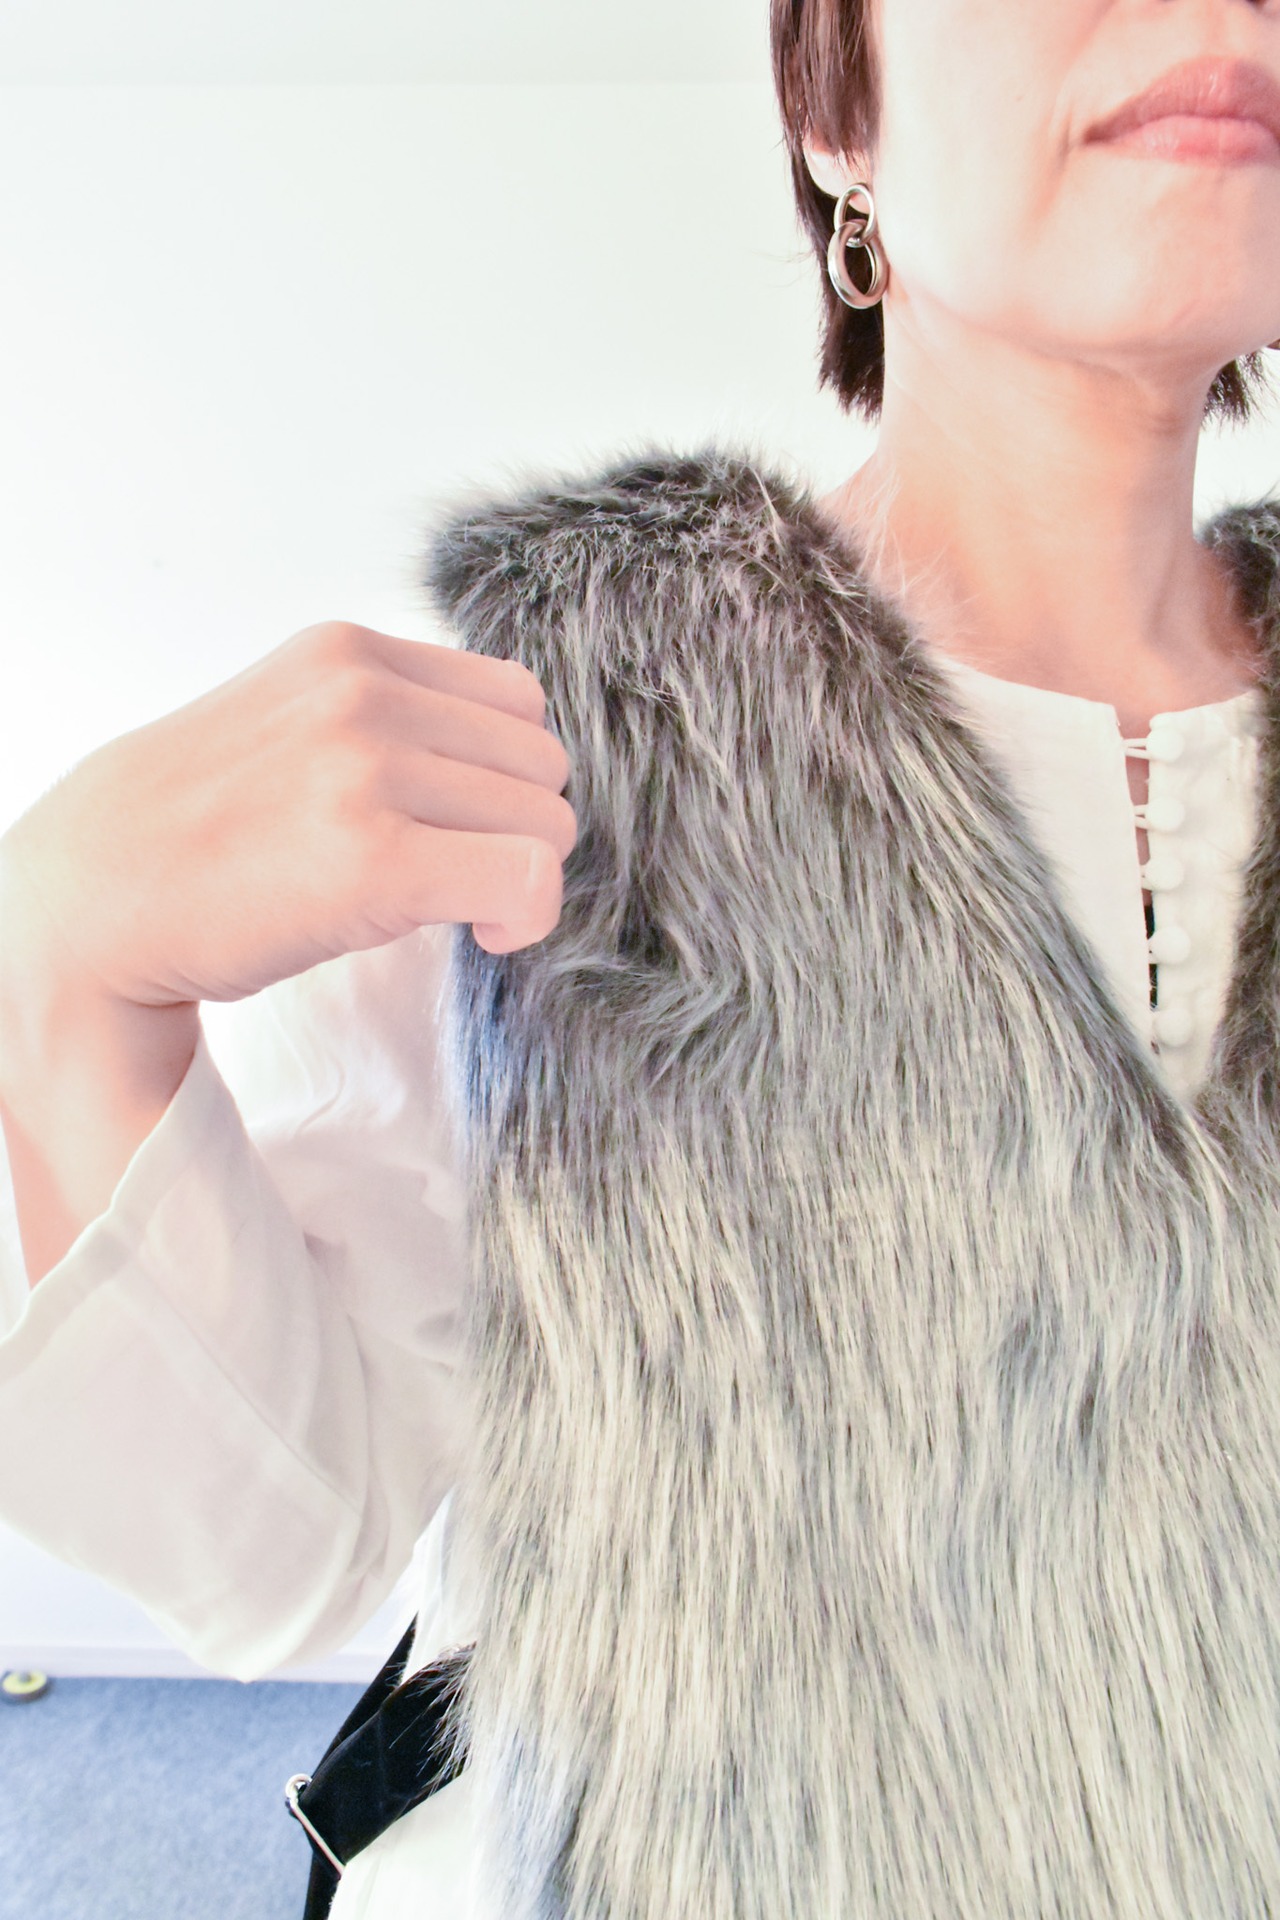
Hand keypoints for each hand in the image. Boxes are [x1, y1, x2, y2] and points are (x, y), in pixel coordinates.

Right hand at [0, 619, 577, 1008]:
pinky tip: (482, 935)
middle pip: (540, 761)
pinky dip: (527, 916)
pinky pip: (527, 876)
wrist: (93, 899)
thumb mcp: (289, 724)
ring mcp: (366, 769)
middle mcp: (362, 694)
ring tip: (451, 906)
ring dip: (519, 876)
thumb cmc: (194, 832)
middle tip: (456, 878)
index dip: (508, 774)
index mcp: (347, 652)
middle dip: (516, 828)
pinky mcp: (374, 857)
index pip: (515, 700)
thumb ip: (384, 719)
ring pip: (546, 821)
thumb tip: (502, 764)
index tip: (464, 827)